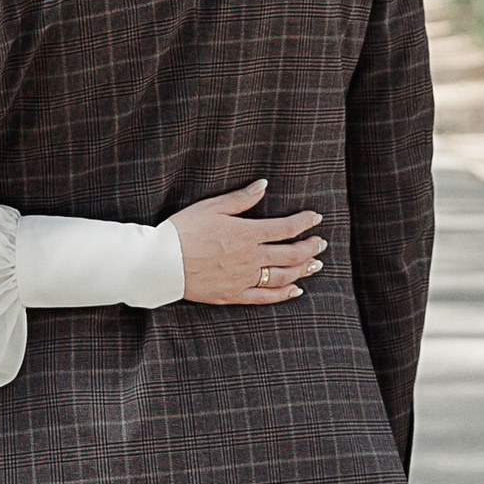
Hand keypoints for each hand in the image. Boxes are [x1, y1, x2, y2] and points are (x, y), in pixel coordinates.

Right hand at [171, 181, 326, 307]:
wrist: (162, 263)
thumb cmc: (183, 230)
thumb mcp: (211, 207)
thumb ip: (241, 199)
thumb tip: (263, 185)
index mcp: (246, 233)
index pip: (285, 228)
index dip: (304, 222)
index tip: (316, 218)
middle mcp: (250, 258)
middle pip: (290, 253)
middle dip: (310, 247)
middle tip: (321, 243)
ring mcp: (243, 278)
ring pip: (282, 275)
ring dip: (302, 269)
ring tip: (315, 264)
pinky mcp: (233, 294)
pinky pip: (265, 297)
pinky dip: (283, 294)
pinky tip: (296, 290)